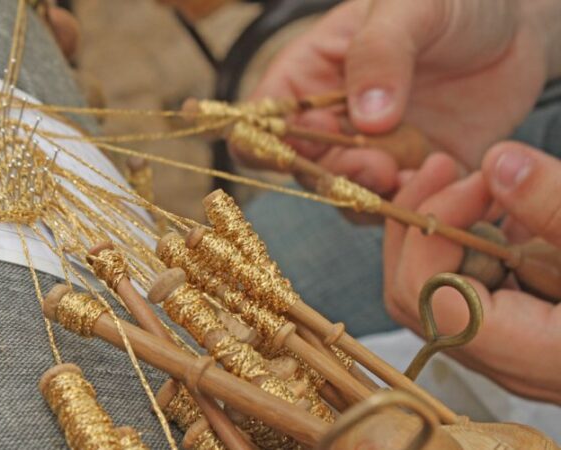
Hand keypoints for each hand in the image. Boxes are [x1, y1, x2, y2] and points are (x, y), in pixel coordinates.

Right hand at [246, 0, 551, 194]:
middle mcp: (331, 123)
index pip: (259, 121)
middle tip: (377, 162)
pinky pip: (398, 208)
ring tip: (407, 171)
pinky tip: (441, 175)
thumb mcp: (410, 6)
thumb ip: (381, 53)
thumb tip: (365, 118)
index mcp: (308, 77)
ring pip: (346, 196)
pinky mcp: (412, 177)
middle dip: (333, 175)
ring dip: (371, 195)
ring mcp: (370, 153)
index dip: (266, 140)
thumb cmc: (450, 3)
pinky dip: (412, 204)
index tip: (311, 136)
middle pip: (302, 169)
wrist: (514, 28)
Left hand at [383, 144, 560, 403]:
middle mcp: (514, 363)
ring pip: (432, 292)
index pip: (436, 304)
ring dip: (441, 228)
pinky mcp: (519, 327)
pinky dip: (468, 241)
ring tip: (472, 179)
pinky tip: (496, 204)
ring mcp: (511, 348)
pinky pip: (464, 285)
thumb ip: (560, 209)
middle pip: (416, 299)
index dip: (434, 234)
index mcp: (541, 355)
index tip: (472, 180)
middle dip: (423, 224)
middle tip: (446, 168)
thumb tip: (499, 163)